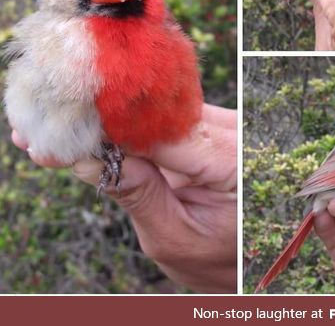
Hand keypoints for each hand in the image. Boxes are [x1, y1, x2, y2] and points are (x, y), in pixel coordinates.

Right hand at [12, 104, 236, 293]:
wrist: (257, 249)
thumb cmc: (222, 255)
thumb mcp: (176, 239)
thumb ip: (139, 196)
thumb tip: (88, 159)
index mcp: (228, 157)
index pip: (157, 130)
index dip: (106, 129)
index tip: (62, 135)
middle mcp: (229, 130)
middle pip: (154, 110)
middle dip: (100, 119)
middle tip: (46, 126)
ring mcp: (221, 124)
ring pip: (155, 109)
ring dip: (110, 119)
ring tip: (62, 129)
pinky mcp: (208, 128)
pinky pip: (163, 117)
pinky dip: (129, 124)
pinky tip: (93, 128)